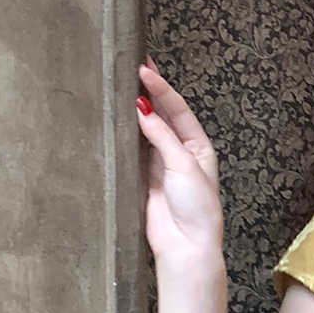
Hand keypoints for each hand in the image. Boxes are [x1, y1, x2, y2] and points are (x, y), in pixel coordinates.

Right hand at [136, 59, 223, 263]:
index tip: (144, 70)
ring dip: (134, 110)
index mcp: (198, 147)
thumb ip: (162, 137)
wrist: (185, 246)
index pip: (178, 109)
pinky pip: (132, 150)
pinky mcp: (142, 177)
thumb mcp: (184, 166)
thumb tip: (143, 109)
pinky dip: (124, 134)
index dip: (161, 88)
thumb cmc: (196, 209)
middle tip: (132, 66)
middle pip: (162, 116)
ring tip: (120, 86)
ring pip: (145, 130)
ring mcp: (160, 164)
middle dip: (148, 92)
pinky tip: (115, 118)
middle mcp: (180, 152)